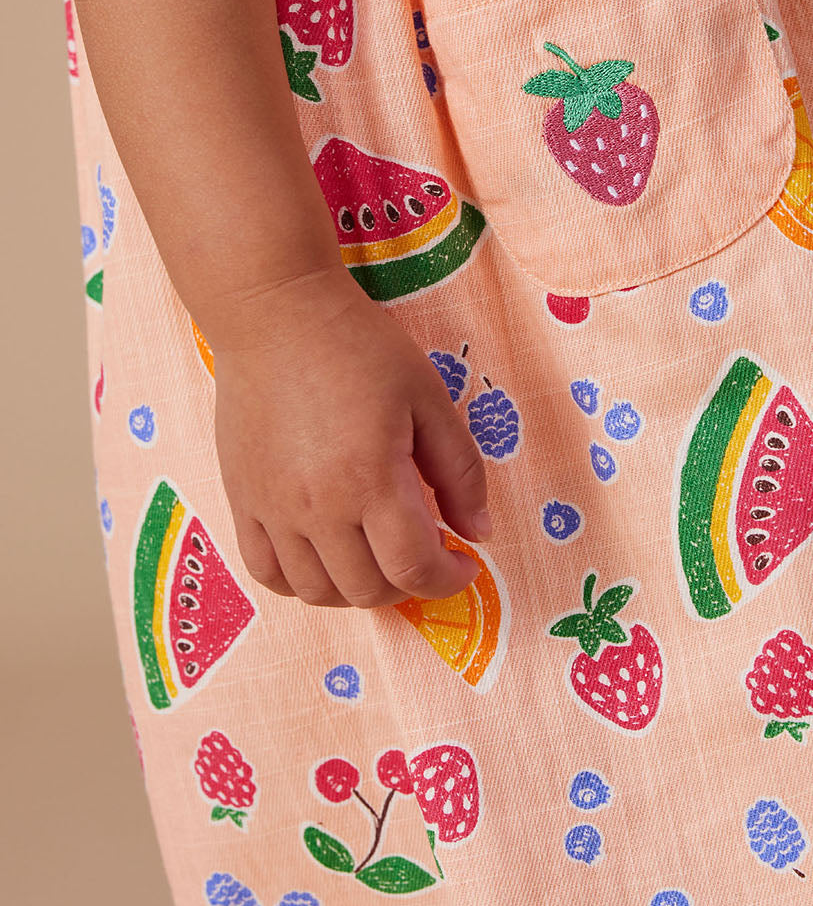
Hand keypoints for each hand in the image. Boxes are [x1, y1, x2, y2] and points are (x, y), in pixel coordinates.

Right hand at [207, 266, 489, 607]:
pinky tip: (327, 558)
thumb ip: (460, 471)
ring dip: (358, 589)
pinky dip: (302, 583)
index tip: (464, 563)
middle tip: (425, 553)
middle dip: (410, 584)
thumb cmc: (359, 347)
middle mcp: (317, 506)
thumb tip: (478, 533)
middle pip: (368, 590)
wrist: (275, 313)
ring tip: (379, 557)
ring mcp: (272, 509)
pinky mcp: (242, 500)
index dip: (448, 579)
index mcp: (370, 479)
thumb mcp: (428, 398)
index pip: (413, 569)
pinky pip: (266, 573)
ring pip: (316, 592)